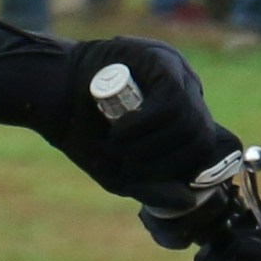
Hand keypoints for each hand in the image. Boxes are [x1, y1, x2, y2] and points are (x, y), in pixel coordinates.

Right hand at [0, 28, 232, 202]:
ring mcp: (176, 71)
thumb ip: (154, 187)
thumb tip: (189, 200)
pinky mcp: (159, 59)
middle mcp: (186, 91)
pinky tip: (120, 133)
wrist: (51, 95)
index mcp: (183, 115)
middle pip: (202, 136)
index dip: (190, 169)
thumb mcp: (121, 172)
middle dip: (168, 163)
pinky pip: (171, 102)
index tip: (160, 178)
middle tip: (130, 164)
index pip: (209, 145)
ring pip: (189, 120)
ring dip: (152, 146)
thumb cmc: (85, 134)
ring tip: (119, 148)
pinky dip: (145, 126)